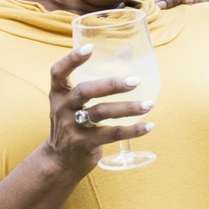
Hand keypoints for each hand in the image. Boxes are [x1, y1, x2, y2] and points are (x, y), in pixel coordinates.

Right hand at [44, 44, 154, 176]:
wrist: (60, 160)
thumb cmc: (74, 121)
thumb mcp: (77, 100)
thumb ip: (99, 74)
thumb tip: (127, 50)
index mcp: (59, 93)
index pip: (58, 73)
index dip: (72, 59)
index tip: (90, 48)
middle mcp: (62, 109)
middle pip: (85, 91)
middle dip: (111, 85)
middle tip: (136, 80)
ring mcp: (72, 128)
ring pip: (100, 113)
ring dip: (128, 108)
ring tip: (150, 104)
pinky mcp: (84, 144)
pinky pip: (111, 135)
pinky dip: (132, 130)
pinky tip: (149, 126)